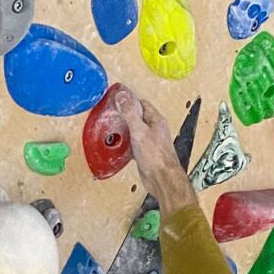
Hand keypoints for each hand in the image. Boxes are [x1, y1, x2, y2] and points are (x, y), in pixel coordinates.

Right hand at [115, 86, 193, 215]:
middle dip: (126, 115)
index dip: (130, 100)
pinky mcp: (146, 153)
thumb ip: (130, 113)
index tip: (118, 99)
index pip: (142, 104)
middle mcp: (155, 129)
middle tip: (112, 113)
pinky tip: (119, 145)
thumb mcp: (139, 131)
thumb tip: (122, 96)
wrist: (161, 178)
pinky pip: (134, 143)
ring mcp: (151, 141)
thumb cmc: (155, 156)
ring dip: (125, 129)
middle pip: (139, 117)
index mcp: (156, 120)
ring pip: (136, 131)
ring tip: (113, 128)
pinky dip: (126, 142)